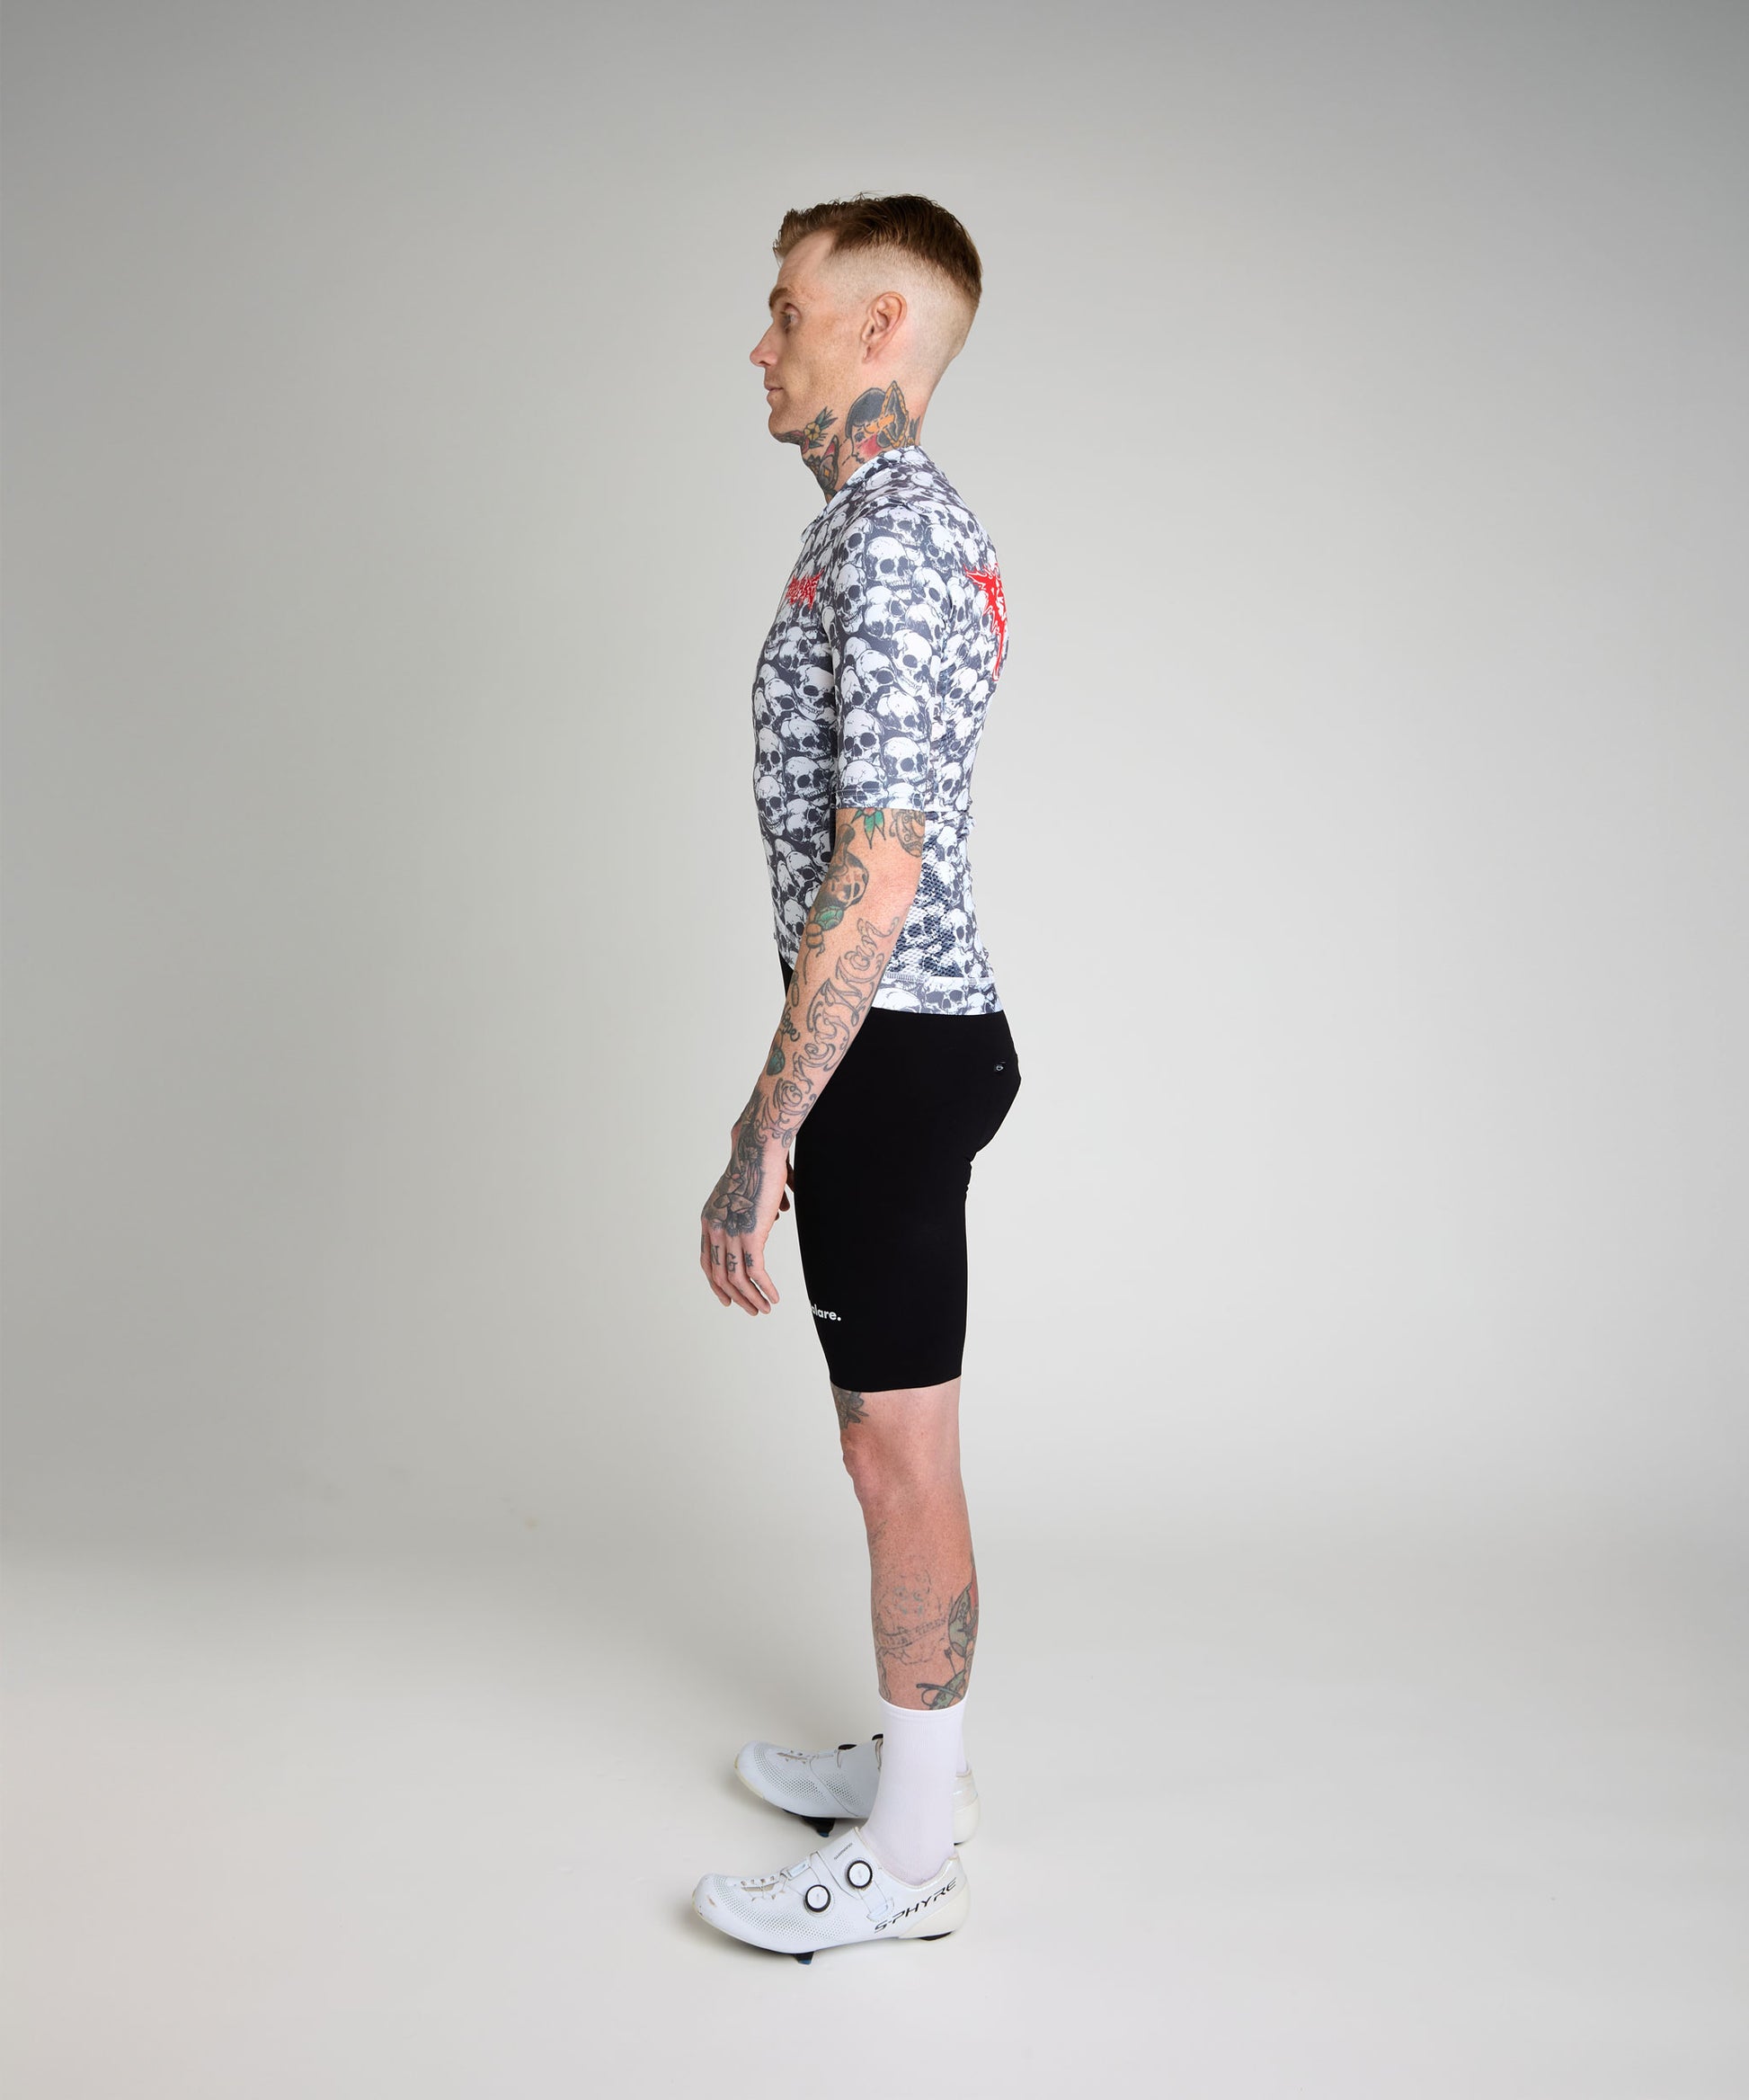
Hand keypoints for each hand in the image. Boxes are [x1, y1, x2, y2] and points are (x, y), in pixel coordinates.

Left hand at [699, 1129, 789, 1315]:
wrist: (760, 1150)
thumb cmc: (761, 1163)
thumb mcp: (753, 1191)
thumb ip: (759, 1207)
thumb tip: (779, 1212)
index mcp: (710, 1219)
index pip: (707, 1261)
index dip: (716, 1283)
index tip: (728, 1298)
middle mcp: (715, 1228)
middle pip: (719, 1275)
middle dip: (735, 1297)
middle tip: (751, 1310)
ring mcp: (730, 1233)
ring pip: (736, 1279)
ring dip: (751, 1298)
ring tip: (764, 1308)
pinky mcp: (749, 1234)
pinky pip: (755, 1272)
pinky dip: (764, 1288)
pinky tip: (774, 1296)